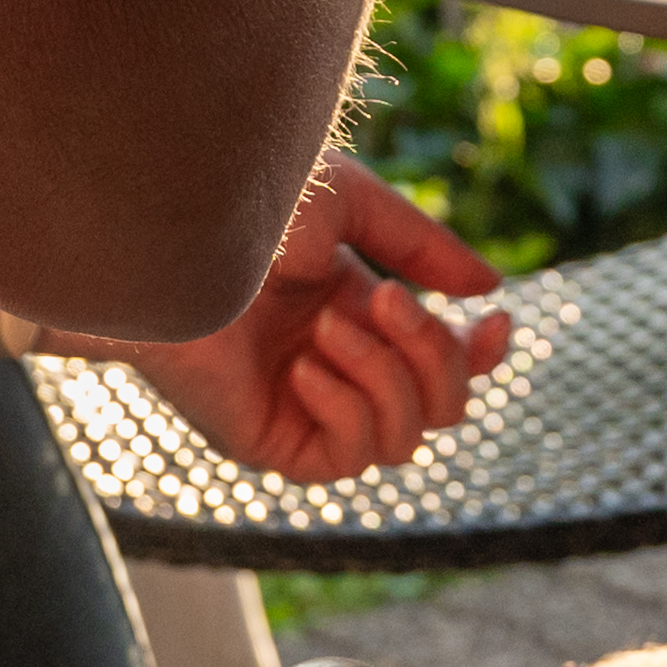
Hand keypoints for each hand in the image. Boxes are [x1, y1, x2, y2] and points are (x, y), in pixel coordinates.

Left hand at [106, 158, 514, 481]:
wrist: (169, 243)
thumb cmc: (242, 211)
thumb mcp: (353, 209)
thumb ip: (423, 247)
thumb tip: (490, 290)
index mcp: (365, 316)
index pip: (448, 363)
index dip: (483, 353)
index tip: (497, 319)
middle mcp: (344, 371)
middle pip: (445, 405)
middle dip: (432, 352)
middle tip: (382, 299)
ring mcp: (311, 411)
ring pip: (407, 439)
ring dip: (383, 375)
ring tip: (325, 329)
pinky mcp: (275, 443)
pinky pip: (351, 458)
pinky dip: (344, 407)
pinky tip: (301, 366)